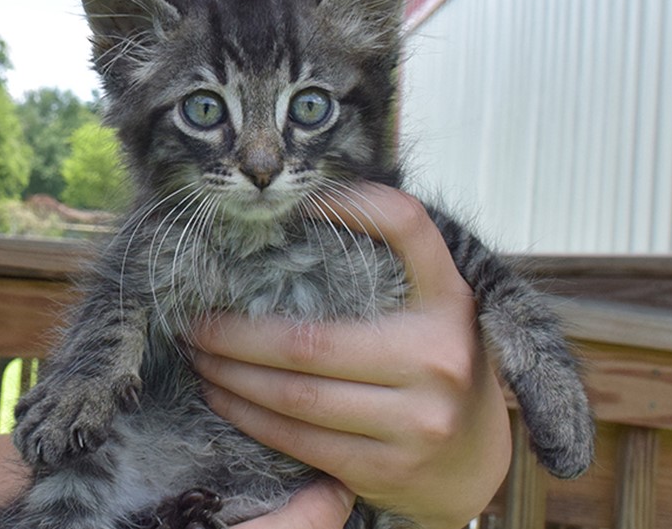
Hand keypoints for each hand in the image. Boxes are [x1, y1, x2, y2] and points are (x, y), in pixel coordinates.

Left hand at [192, 183, 510, 528]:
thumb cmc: (437, 367)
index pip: (406, 225)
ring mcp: (415, 420)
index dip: (351, 202)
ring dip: (232, 377)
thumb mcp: (433, 306)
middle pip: (310, 341)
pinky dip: (251, 418)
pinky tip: (223, 398)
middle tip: (195, 323)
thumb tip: (309, 207)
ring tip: (200, 359)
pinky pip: (299, 441)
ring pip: (296, 396)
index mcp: (448, 301)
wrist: (476, 464)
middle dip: (235, 334)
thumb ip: (390, 262)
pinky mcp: (386, 470)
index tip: (294, 202)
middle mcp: (436, 357)